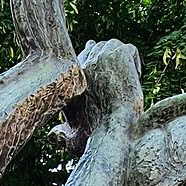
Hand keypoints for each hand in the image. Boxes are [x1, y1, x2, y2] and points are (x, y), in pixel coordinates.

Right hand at [56, 39, 142, 154]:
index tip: (105, 71)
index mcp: (71, 77)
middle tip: (121, 80)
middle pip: (99, 47)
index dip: (95, 58)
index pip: (82, 54)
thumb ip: (62, 136)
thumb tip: (51, 135)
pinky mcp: (117, 51)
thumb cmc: (93, 138)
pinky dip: (134, 64)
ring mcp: (99, 53)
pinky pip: (130, 50)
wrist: (112, 128)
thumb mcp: (73, 138)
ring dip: (123, 63)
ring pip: (115, 48)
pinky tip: (134, 81)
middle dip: (110, 61)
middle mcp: (82, 61)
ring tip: (127, 83)